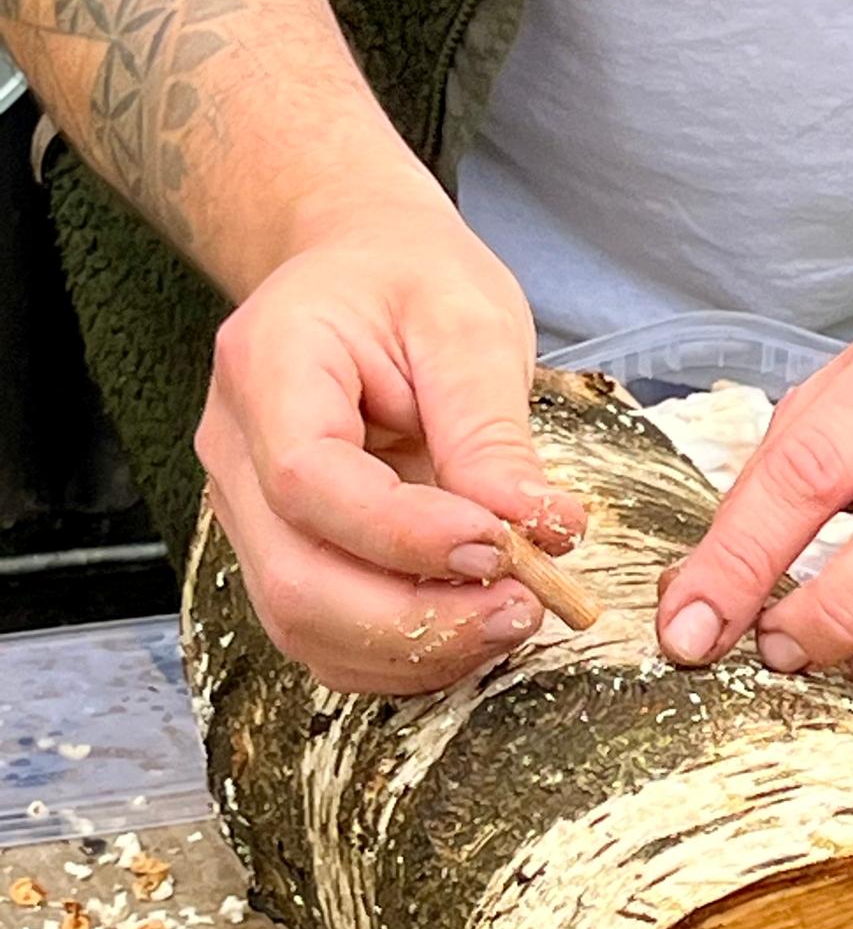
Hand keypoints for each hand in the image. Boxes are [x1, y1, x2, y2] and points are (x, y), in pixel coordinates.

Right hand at [195, 176, 584, 694]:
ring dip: (416, 649)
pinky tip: (469, 626)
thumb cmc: (409, 284)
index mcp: (267, 368)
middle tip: (523, 607)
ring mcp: (248, 515)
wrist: (359, 273)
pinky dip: (403, 655)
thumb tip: (540, 531)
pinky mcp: (283, 557)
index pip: (310, 483)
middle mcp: (235, 453)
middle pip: (297, 582)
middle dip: (417, 620)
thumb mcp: (469, 324)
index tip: (500, 546)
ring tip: (509, 617)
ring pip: (306, 627)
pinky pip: (328, 639)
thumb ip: (493, 431)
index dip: (405, 536)